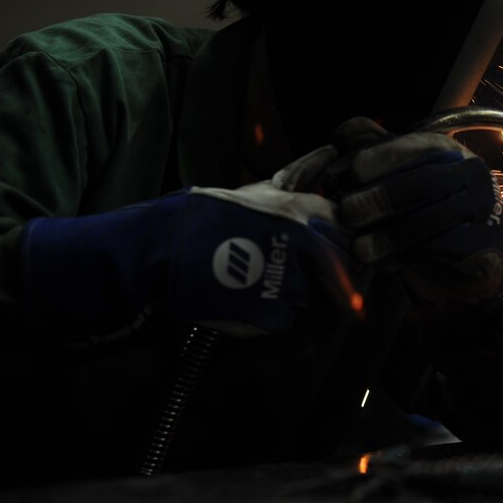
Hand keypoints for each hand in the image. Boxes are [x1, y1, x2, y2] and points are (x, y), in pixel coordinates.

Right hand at [21, 155, 354, 341]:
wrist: (159, 251)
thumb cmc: (199, 216)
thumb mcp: (249, 195)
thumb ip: (288, 198)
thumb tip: (321, 184)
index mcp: (296, 210)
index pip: (343, 226)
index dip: (341, 237)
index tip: (335, 245)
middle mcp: (301, 244)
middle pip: (338, 264)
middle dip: (327, 270)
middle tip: (302, 271)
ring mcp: (288, 280)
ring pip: (308, 293)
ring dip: (291, 291)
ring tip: (256, 283)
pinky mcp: (271, 313)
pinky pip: (283, 318)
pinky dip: (268, 314)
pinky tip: (244, 301)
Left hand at [335, 119, 502, 305]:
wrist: (472, 254)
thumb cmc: (424, 209)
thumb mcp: (401, 176)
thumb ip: (373, 154)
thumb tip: (342, 137)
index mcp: (445, 150)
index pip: (416, 144)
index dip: (382, 155)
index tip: (353, 173)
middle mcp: (468, 173)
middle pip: (425, 181)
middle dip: (382, 196)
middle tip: (347, 212)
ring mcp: (480, 208)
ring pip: (432, 219)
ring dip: (389, 235)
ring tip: (358, 249)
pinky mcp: (483, 245)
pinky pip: (442, 249)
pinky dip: (408, 256)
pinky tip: (384, 264)